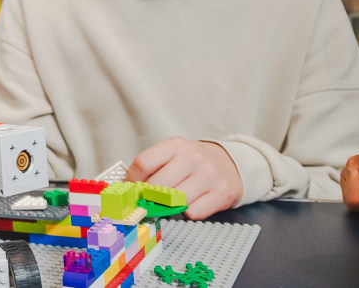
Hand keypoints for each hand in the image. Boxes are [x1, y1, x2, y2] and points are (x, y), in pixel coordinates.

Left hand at [124, 137, 242, 219]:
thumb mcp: (173, 154)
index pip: (143, 163)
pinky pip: (193, 212)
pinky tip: (191, 203)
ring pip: (175, 201)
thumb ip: (152, 167)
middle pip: (157, 186)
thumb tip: (128, 188)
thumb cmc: (194, 163)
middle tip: (148, 200)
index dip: (132, 180)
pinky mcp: (222, 193)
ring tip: (173, 200)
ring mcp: (209, 176)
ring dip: (169, 206)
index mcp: (176, 145)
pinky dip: (187, 212)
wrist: (231, 164)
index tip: (132, 188)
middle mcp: (193, 158)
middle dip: (149, 197)